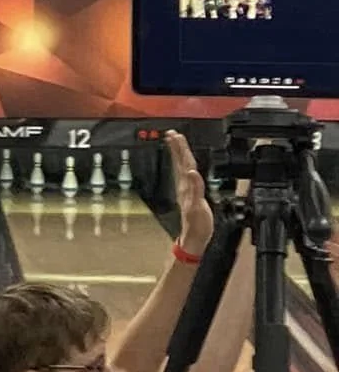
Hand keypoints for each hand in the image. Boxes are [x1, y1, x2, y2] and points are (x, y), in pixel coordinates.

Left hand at [167, 131, 213, 257]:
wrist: (194, 238)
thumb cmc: (197, 225)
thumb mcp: (197, 207)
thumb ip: (195, 189)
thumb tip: (191, 172)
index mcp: (187, 186)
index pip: (184, 162)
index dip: (181, 148)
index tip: (176, 135)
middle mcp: (184, 185)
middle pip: (181, 162)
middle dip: (177, 147)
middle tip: (172, 133)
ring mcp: (185, 189)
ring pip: (181, 167)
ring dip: (179, 154)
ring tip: (176, 143)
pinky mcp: (189, 194)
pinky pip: (185, 175)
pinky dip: (184, 166)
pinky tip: (184, 164)